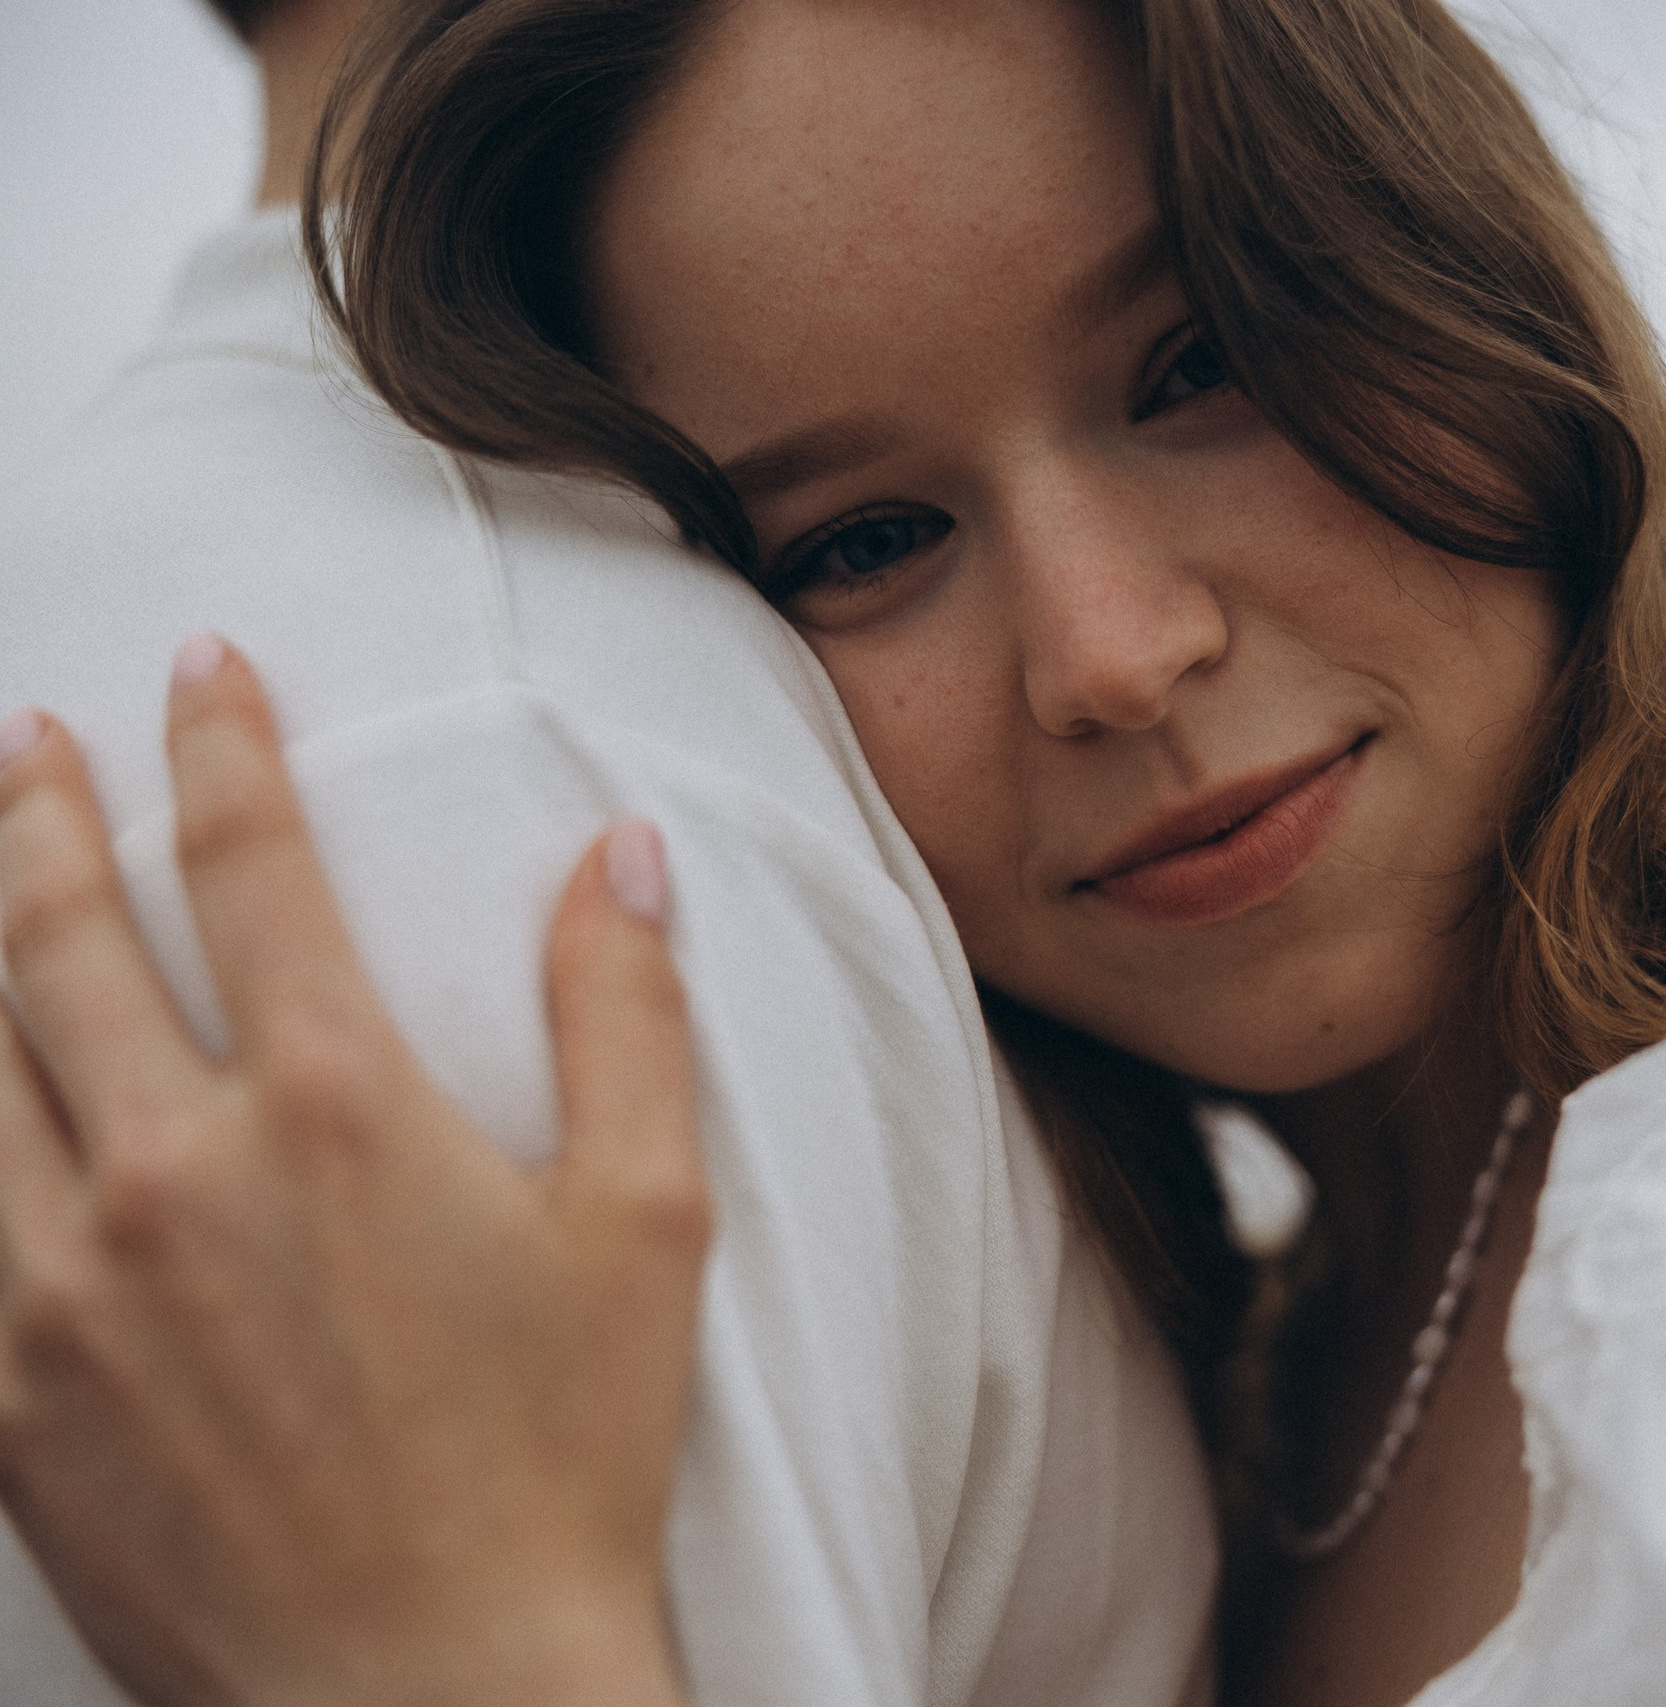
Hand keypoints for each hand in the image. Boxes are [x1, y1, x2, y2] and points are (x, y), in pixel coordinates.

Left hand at [0, 639, 704, 1706]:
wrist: (436, 1688)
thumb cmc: (561, 1458)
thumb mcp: (648, 1222)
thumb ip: (626, 1014)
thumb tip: (618, 854)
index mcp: (337, 1109)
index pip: (252, 865)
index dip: (221, 743)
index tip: (201, 666)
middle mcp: (172, 1172)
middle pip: (59, 934)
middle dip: (39, 810)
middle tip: (29, 741)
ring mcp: (59, 1287)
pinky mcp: (2, 1395)